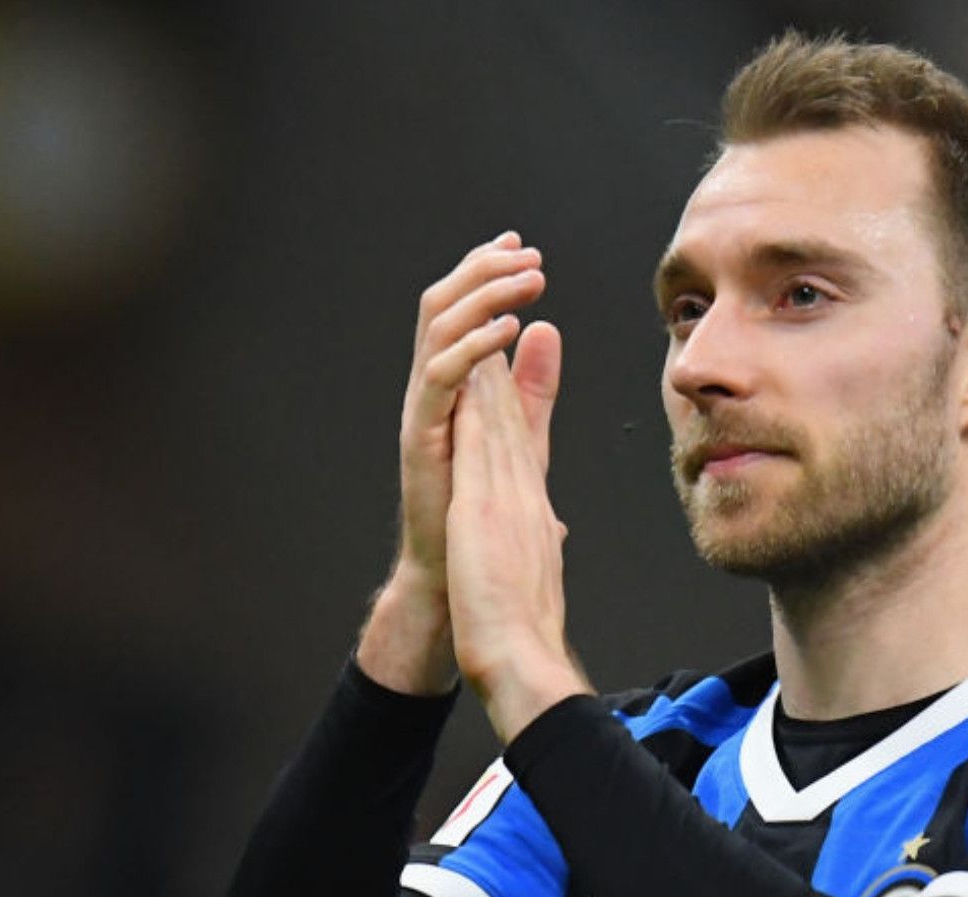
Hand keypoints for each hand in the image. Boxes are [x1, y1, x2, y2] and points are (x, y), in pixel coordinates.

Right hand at [360, 232, 557, 693]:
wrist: (462, 580)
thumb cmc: (484, 517)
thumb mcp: (519, 435)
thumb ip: (532, 386)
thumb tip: (545, 333)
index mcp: (452, 385)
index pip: (461, 310)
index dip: (485, 271)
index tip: (521, 244)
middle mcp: (431, 390)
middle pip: (442, 304)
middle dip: (483, 270)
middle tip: (527, 254)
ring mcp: (423, 412)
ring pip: (437, 328)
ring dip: (483, 295)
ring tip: (526, 281)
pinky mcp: (422, 438)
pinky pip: (440, 376)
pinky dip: (473, 346)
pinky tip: (506, 330)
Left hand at [445, 342, 589, 740]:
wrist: (522, 655)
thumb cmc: (524, 625)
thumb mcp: (535, 567)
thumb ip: (543, 536)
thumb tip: (554, 524)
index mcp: (530, 505)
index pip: (523, 434)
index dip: (520, 385)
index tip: (518, 343)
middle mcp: (523, 491)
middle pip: (514, 413)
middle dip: (510, 357)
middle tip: (511, 306)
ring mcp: (507, 494)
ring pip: (500, 415)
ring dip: (495, 360)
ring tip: (493, 315)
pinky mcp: (485, 505)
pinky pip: (482, 442)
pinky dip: (479, 403)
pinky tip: (472, 368)